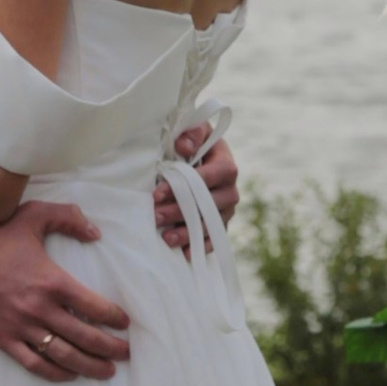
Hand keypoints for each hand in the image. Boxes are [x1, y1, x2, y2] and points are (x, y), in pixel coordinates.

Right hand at [0, 205, 131, 383]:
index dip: (115, 318)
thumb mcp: (33, 215)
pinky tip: (70, 375)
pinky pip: (34, 363)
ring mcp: (22, 327)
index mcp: (52, 281)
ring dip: (89, 366)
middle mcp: (41, 309)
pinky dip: (55, 373)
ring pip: (64, 355)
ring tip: (107, 371)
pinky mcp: (4, 338)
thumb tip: (95, 233)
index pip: (94, 307)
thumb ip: (68, 218)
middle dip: (110, 348)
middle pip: (85, 336)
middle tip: (126, 353)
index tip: (125, 323)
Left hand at [153, 127, 239, 256]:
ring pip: (210, 224)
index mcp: (226, 164)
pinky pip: (214, 240)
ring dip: (188, 232)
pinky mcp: (220, 225)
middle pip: (209, 204)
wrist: (204, 158)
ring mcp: (227, 210)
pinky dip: (200, 248)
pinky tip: (184, 255)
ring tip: (166, 238)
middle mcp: (230, 190)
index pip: (212, 175)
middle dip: (181, 211)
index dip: (185, 184)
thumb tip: (184, 145)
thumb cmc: (195, 143)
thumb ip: (193, 132)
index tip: (158, 192)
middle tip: (156, 216)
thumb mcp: (197, 131)